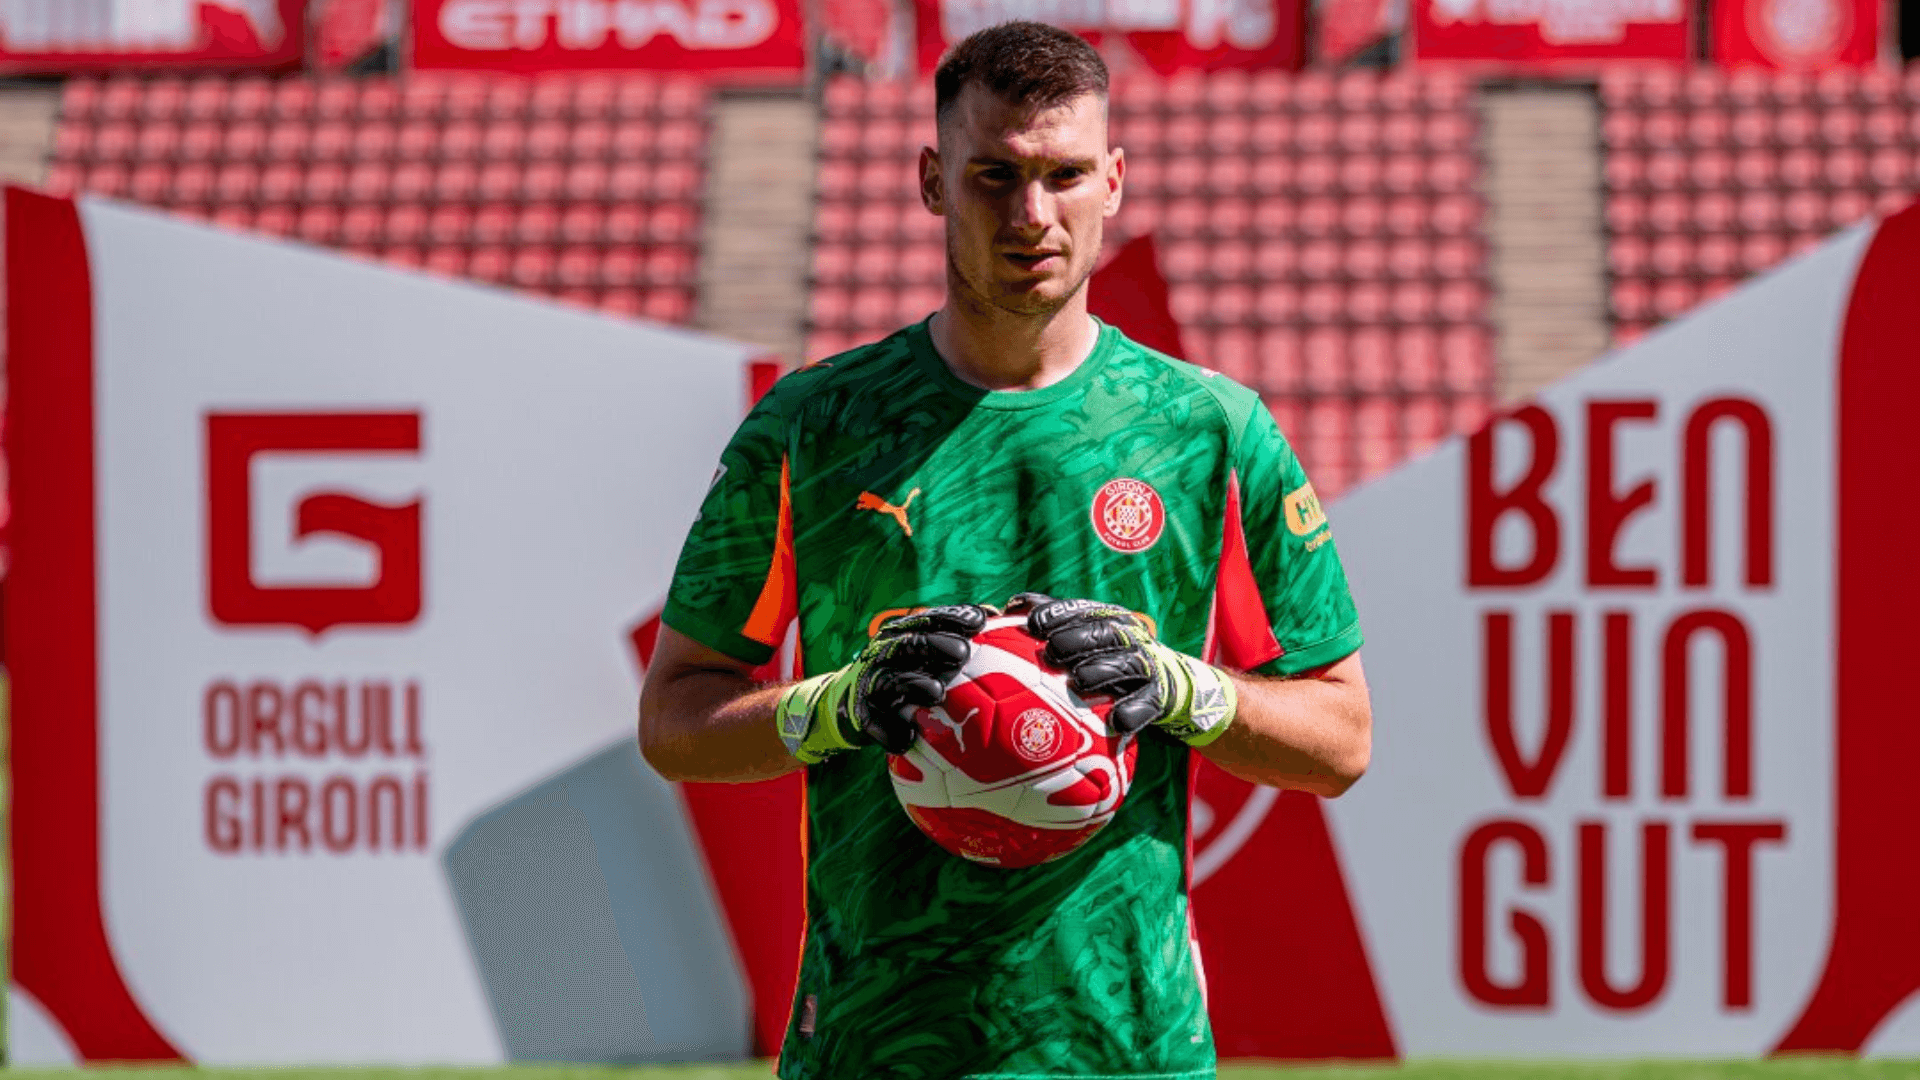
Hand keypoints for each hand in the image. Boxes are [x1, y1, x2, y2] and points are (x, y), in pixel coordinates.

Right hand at [775, 605, 990, 761]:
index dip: (952, 618)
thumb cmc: (903, 675)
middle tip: (962, 652)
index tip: (980, 621)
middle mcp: (883, 653)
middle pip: (909, 645)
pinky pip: (875, 723)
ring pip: (892, 680)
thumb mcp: (922, 652)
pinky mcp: (861, 712)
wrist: (851, 703)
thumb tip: (994, 614)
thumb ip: (953, 637)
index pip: (927, 620)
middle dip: (935, 645)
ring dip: (914, 684)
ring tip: (936, 691)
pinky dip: (890, 730)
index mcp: (900, 634)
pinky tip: (908, 737)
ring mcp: (870, 682)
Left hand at [1017, 594, 1237, 746]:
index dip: (1059, 614)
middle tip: (1052, 652)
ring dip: (1102, 671)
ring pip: (1125, 664)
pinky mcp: (1159, 695)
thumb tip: (1013, 604)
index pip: (1082, 610)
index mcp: (1109, 619)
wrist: (1168, 684)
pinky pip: (1147, 703)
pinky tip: (1116, 721)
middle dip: (1078, 640)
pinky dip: (1132, 711)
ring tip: (1080, 680)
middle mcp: (1130, 637)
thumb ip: (1055, 621)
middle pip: (1103, 633)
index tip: (1033, 623)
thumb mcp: (1088, 636)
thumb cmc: (1110, 658)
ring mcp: (1146, 665)